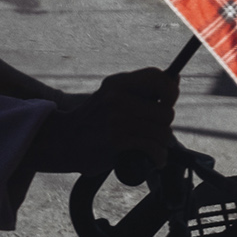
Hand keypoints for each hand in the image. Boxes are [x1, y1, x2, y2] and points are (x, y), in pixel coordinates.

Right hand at [23, 65, 180, 175]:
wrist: (62, 141)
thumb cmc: (94, 120)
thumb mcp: (113, 95)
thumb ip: (141, 88)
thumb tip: (174, 78)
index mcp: (118, 82)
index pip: (159, 77)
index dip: (170, 92)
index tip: (165, 104)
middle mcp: (118, 98)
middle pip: (166, 112)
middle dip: (164, 126)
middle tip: (153, 132)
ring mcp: (117, 120)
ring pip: (162, 133)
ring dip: (161, 145)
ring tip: (151, 148)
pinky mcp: (117, 142)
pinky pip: (153, 149)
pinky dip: (158, 158)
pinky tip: (153, 159)